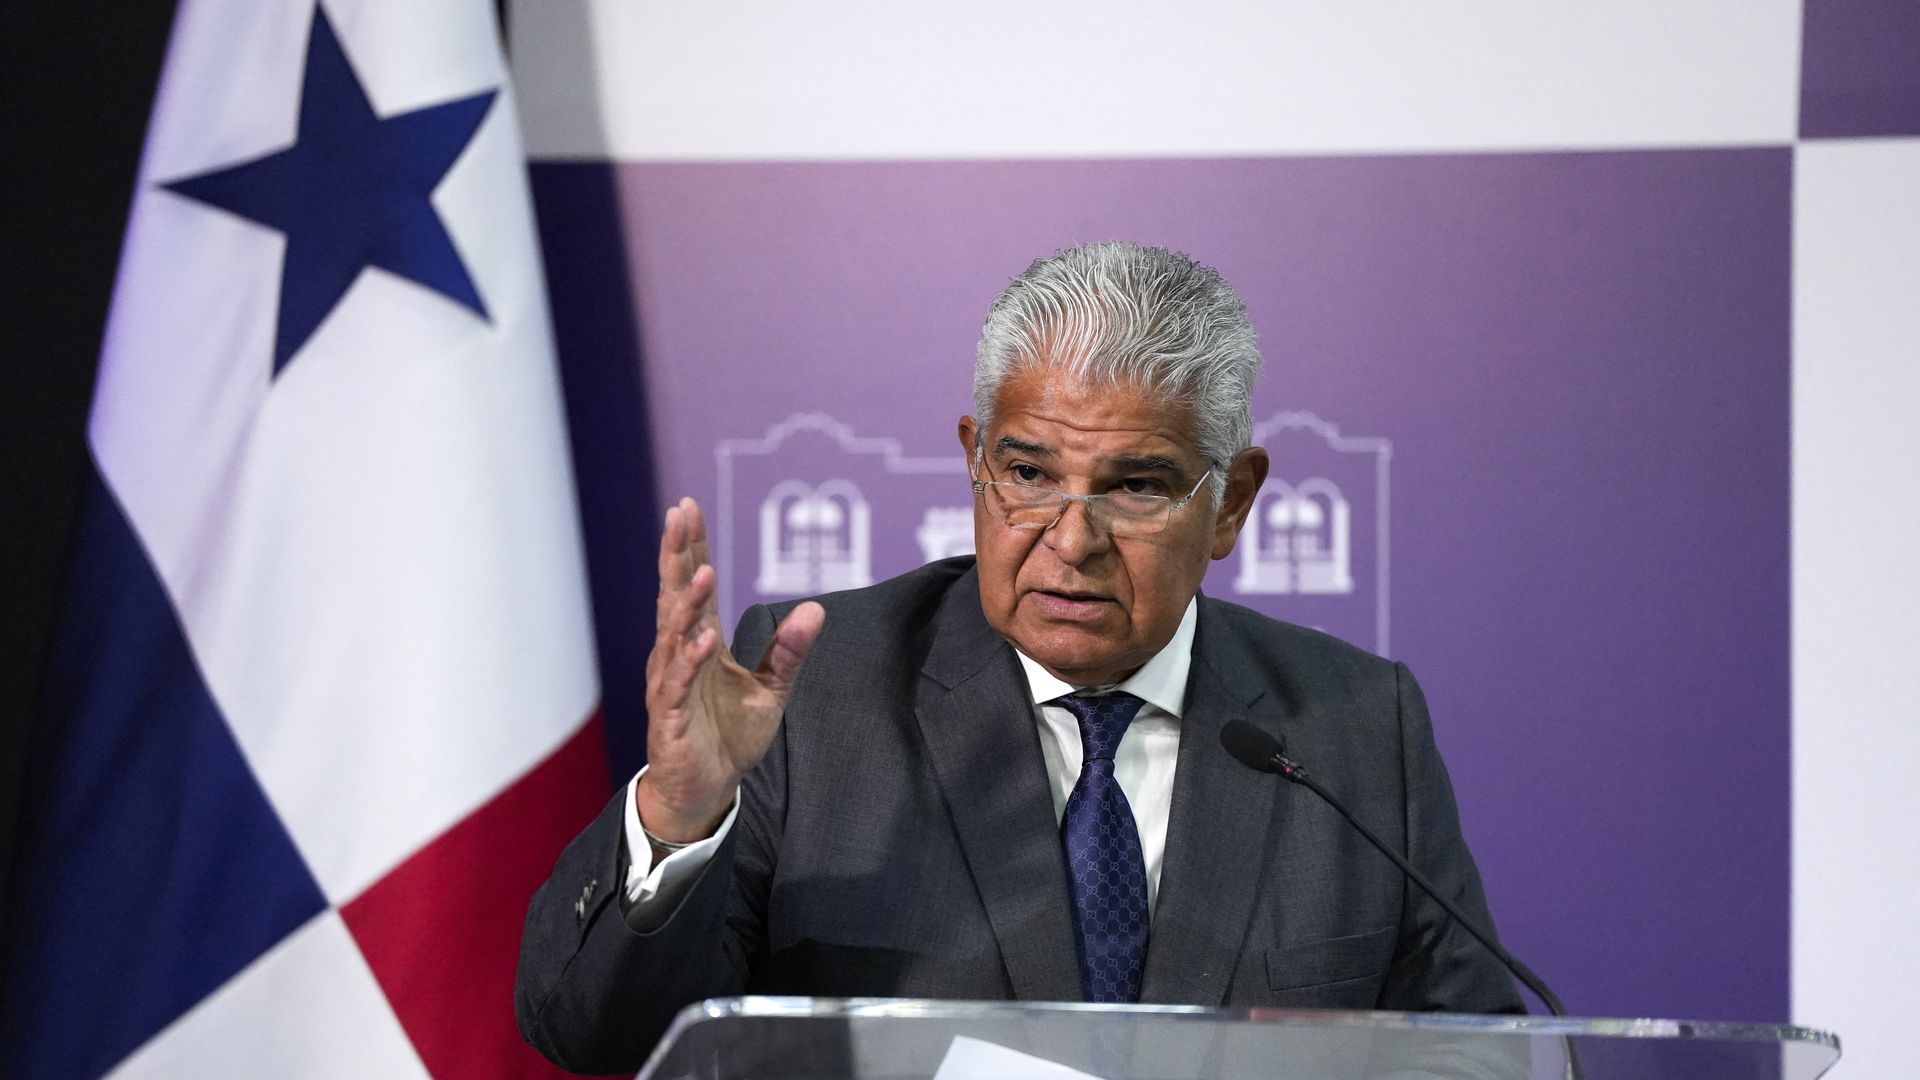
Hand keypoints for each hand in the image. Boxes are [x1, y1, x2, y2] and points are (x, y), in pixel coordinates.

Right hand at [637, 497, 824, 843]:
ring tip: (700, 571)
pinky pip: (679, 682)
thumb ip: (789, 650)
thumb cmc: (728, 736)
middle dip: (677, 555)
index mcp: (701, 642)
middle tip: (678, 514)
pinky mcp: (670, 716)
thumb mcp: (771, 689)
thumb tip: (816, 608)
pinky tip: (704, 637)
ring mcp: (671, 683)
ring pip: (675, 634)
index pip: (694, 585)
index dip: (692, 548)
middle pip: (676, 595)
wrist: (704, 790)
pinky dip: (690, 659)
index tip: (689, 508)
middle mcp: (679, 654)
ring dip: (687, 602)